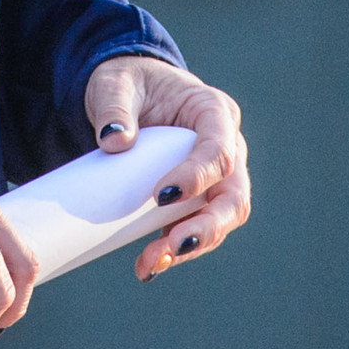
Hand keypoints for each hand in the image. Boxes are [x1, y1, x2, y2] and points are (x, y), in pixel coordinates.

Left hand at [84, 55, 251, 280]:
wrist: (127, 96)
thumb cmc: (128, 83)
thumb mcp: (114, 84)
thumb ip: (114, 106)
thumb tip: (114, 141)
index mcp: (214, 111)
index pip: (219, 150)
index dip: (197, 178)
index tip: (160, 195)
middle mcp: (226, 145)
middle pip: (234, 195)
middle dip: (207, 226)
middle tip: (172, 245)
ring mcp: (216, 176)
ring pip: (221, 220)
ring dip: (190, 245)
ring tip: (149, 263)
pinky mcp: (197, 199)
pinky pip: (195, 227)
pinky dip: (174, 250)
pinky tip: (147, 265)